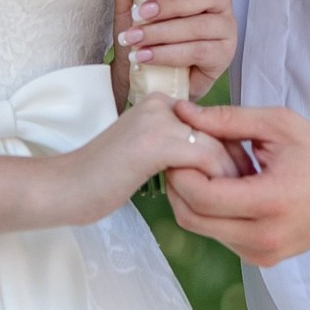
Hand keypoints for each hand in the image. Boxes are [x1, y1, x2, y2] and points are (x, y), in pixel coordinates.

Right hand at [52, 95, 237, 223]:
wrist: (65, 188)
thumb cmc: (103, 178)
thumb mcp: (146, 154)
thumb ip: (177, 149)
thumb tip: (222, 162)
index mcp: (160, 103)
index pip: (214, 122)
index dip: (231, 152)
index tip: (240, 181)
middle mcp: (162, 103)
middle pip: (221, 131)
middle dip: (237, 164)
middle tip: (244, 193)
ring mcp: (159, 120)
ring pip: (218, 146)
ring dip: (231, 179)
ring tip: (233, 204)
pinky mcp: (156, 143)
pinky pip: (207, 161)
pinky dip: (217, 185)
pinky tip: (211, 206)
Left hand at [109, 0, 237, 104]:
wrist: (141, 76)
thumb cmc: (143, 34)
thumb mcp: (130, 2)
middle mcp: (222, 4)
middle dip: (173, 3)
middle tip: (141, 12)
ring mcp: (226, 30)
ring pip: (202, 25)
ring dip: (164, 32)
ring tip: (135, 39)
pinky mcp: (223, 56)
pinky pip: (199, 51)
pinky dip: (168, 53)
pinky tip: (146, 55)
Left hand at [164, 101, 309, 267]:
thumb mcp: (278, 125)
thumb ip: (228, 119)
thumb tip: (183, 112)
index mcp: (270, 202)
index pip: (201, 196)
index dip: (180, 171)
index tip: (179, 146)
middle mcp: (263, 237)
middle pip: (192, 218)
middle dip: (179, 185)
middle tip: (182, 157)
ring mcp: (261, 254)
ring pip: (201, 228)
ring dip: (195, 199)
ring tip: (213, 170)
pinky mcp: (259, 259)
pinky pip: (219, 235)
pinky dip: (213, 212)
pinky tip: (228, 189)